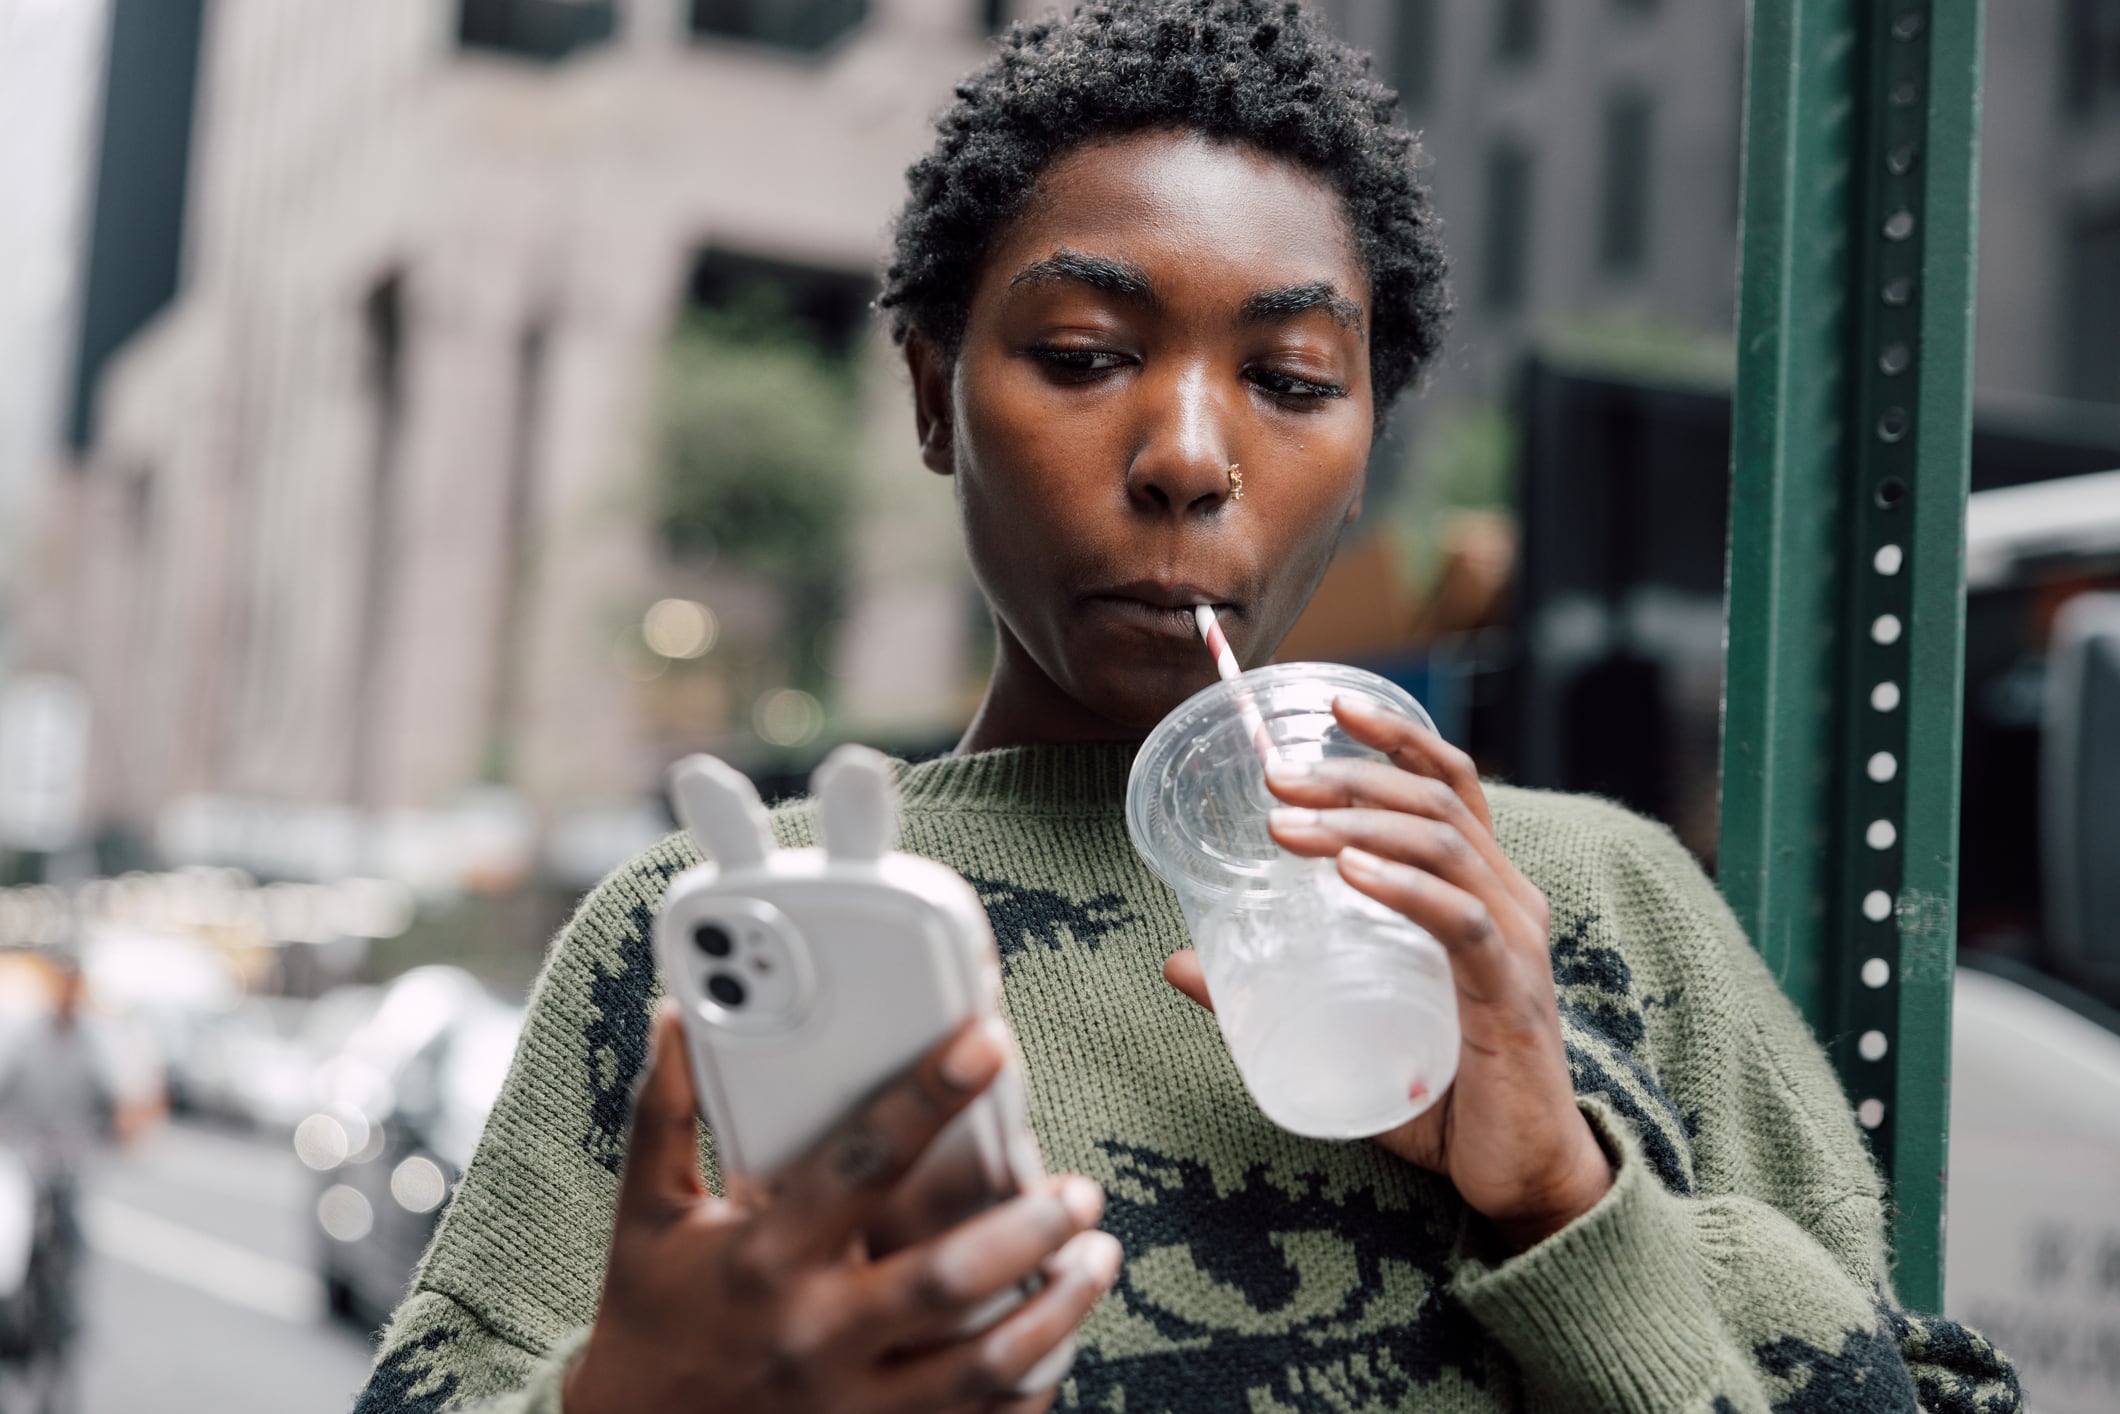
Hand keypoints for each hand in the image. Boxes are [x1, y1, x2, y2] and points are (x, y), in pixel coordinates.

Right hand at [564, 1007, 1121, 1413]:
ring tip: (1097, 1256)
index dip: (928, 1097)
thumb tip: (682, 1013)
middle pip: (948, 1277)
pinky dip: (1034, 1383)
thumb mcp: (649, 1213)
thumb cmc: (649, 1318)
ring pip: (984, 1364)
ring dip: (1056, 1308)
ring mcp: (853, 1404)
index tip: (986, 1044)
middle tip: (1079, 1188)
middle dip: (1028, 1228)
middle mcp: (815, 1335)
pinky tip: (1062, 1339)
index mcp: (764, 1260)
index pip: (860, 1164)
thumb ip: (669, 1110)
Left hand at [1161, 696, 1612, 1252]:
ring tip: (1284, 826)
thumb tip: (1178, 962)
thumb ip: (1270, 992)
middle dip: (1349, 776)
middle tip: (1272, 777)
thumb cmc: (1443, 1097)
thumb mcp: (1348, 1029)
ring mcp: (1517, 945)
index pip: (1450, 786)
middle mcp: (1510, 901)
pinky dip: (1404, 888)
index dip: (1398, 736)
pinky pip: (1461, 921)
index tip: (1332, 705)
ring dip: (1357, 823)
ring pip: (1442, 846)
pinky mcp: (1512, 996)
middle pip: (1434, 802)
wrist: (1521, 1181)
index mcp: (1482, 892)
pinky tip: (1350, 875)